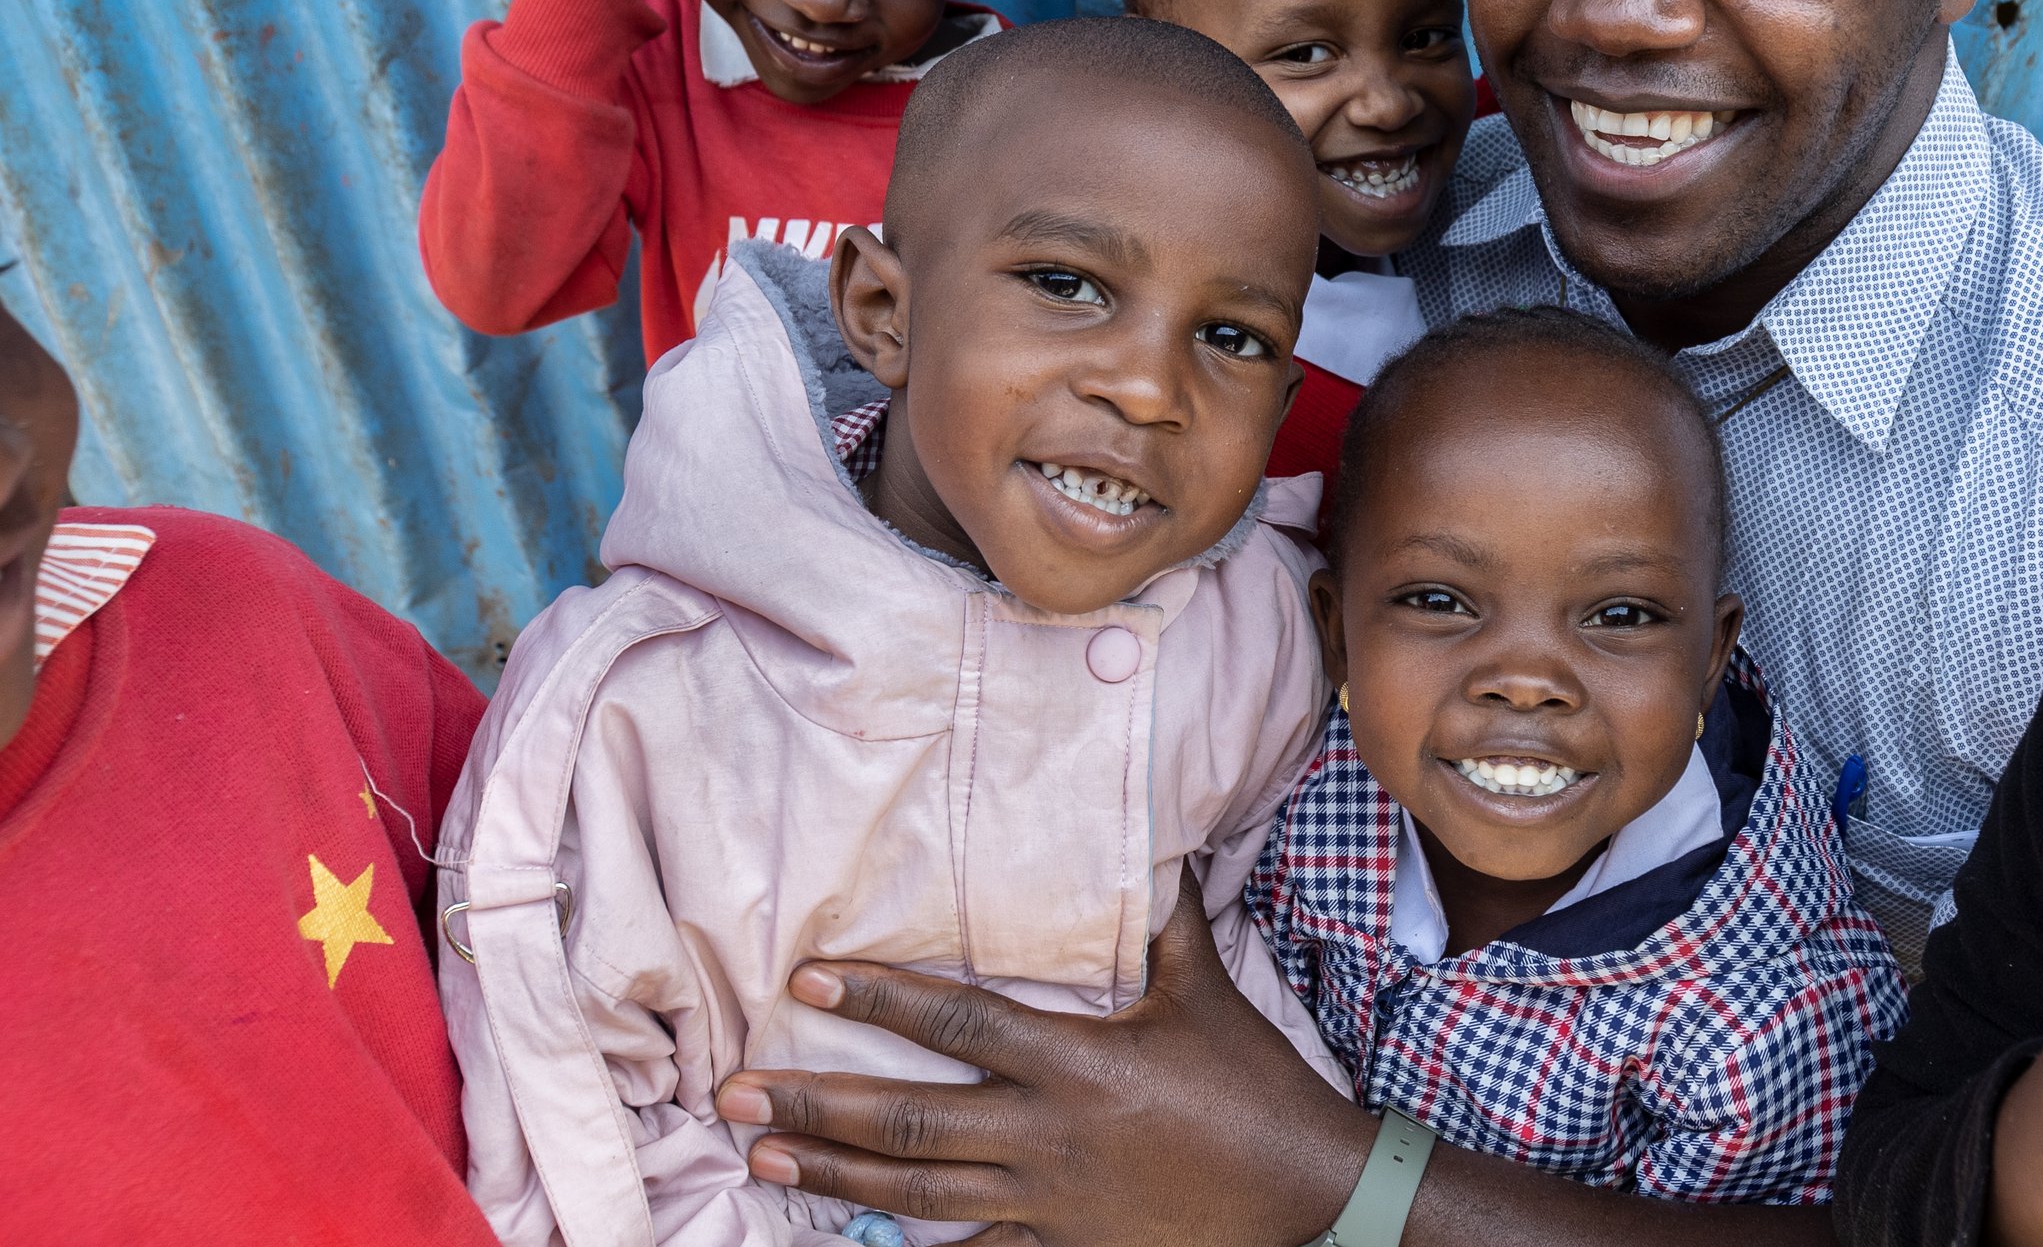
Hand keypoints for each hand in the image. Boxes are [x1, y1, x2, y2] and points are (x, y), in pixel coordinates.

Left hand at [713, 879, 1372, 1246]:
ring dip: (830, 1178)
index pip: (954, 1021)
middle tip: (734, 1095)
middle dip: (814, 1107)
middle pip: (907, 1121)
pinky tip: (852, 1246)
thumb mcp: (1204, 990)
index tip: (806, 980)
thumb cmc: (1252, 1084)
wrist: (1308, 1197)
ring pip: (916, 1193)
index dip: (876, 999)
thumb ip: (1162, 918)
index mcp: (1074, 1061)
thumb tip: (1153, 837)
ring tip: (758, 1160)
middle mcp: (1045, 1133)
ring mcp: (1047, 1203)